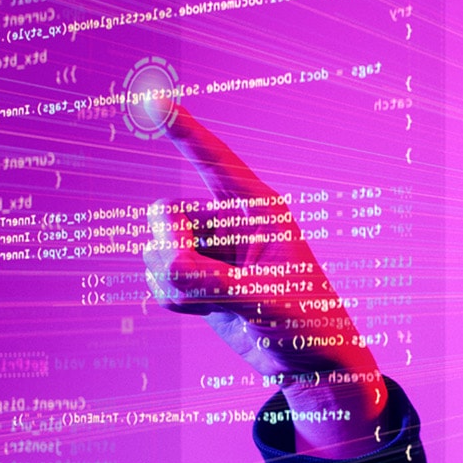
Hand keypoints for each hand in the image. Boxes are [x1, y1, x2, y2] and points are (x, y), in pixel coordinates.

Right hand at [142, 101, 386, 456]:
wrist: (311, 364)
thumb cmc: (308, 323)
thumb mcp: (266, 301)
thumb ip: (213, 284)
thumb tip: (166, 270)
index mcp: (259, 210)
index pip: (214, 160)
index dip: (183, 129)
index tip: (151, 97)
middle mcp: (230, 223)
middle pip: (166, 216)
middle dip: (170, 250)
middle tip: (200, 282)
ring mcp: (211, 251)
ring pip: (157, 250)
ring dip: (170, 281)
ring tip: (213, 304)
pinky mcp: (198, 279)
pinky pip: (159, 278)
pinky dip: (170, 297)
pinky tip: (203, 311)